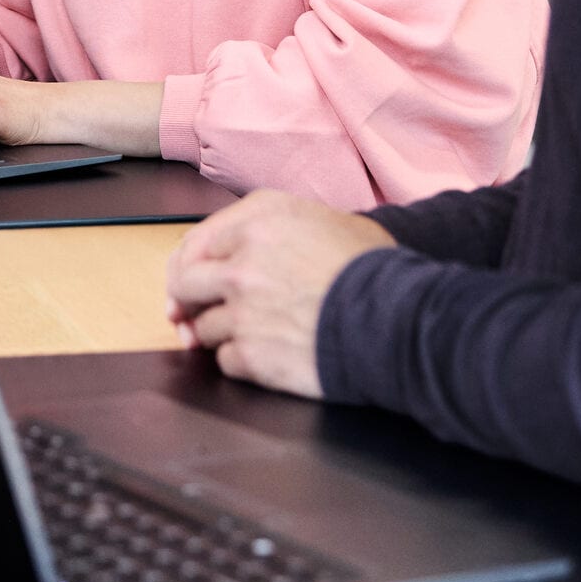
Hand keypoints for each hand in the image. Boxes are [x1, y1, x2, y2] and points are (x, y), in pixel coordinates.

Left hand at [166, 193, 394, 397]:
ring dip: (219, 334)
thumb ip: (278, 227)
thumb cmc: (375, 271)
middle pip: (183, 283)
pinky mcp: (250, 352)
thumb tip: (245, 248)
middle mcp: (242, 260)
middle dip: (186, 302)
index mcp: (260, 219)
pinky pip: (225, 360)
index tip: (185, 283)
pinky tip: (268, 356)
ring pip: (203, 326)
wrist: (397, 320)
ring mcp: (242, 308)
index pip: (196, 242)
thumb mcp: (332, 221)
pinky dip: (241, 361)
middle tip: (192, 317)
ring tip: (256, 335)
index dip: (187, 266)